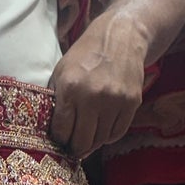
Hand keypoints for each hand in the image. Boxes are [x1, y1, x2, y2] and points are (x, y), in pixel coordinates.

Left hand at [48, 5, 151, 161]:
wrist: (121, 35)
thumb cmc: (86, 55)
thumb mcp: (62, 71)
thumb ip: (55, 100)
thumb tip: (53, 133)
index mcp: (70, 88)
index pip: (61, 131)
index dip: (59, 140)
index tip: (59, 142)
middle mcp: (92, 96)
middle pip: (81, 141)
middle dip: (74, 148)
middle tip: (72, 148)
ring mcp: (114, 100)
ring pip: (100, 140)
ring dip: (92, 142)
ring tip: (87, 136)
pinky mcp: (131, 102)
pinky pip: (117, 133)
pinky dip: (107, 135)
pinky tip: (101, 128)